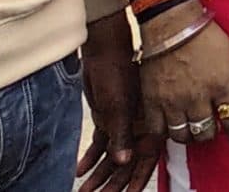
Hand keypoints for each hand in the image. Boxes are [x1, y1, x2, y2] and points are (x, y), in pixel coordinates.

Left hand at [78, 11, 157, 191]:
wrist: (104, 51)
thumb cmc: (119, 73)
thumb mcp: (119, 106)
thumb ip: (122, 135)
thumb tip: (125, 162)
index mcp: (150, 125)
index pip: (145, 161)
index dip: (137, 181)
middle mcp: (138, 128)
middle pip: (126, 164)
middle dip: (112, 184)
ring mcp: (122, 125)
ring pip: (111, 157)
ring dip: (98, 175)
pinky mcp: (107, 120)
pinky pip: (99, 146)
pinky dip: (90, 159)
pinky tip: (79, 171)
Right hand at [137, 3, 228, 151]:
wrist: (171, 24)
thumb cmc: (205, 35)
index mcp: (222, 85)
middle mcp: (198, 98)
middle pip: (206, 133)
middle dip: (212, 133)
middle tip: (211, 127)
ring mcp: (173, 102)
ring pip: (183, 136)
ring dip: (190, 136)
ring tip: (192, 127)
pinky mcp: (152, 102)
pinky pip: (157, 131)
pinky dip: (165, 133)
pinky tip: (170, 125)